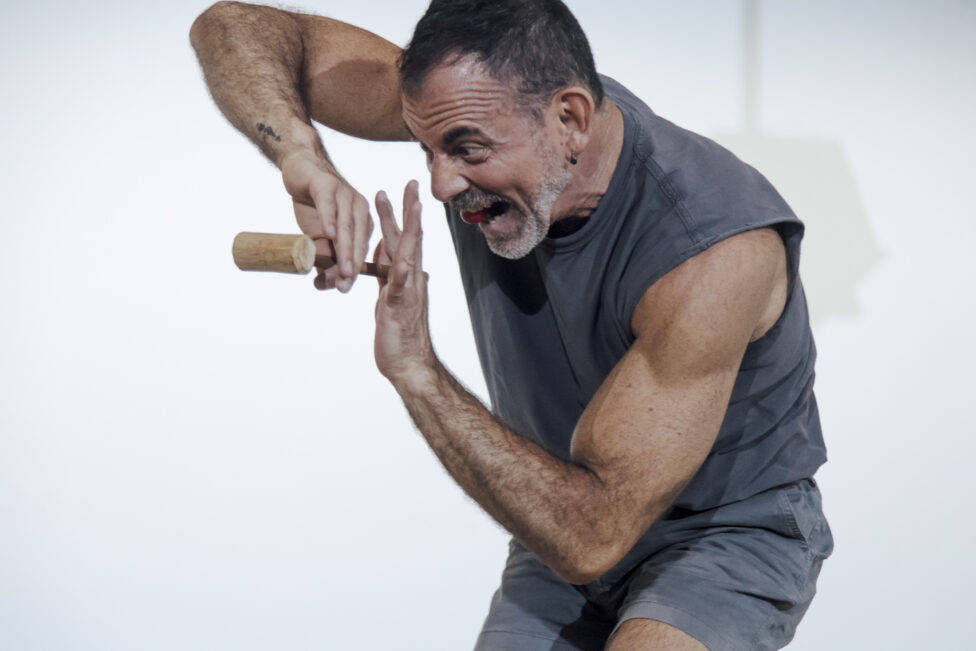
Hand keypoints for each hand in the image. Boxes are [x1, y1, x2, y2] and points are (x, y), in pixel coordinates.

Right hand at [280, 149, 371, 292]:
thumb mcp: (318, 235)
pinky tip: (328, 233)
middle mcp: (359, 208)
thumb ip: (324, 255)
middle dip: (351, 264)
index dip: (352, 270)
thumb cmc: (313, 205)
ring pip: (347, 225)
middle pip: (357, 240)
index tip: (343, 288)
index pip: (359, 250)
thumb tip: (323, 282)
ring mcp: (345, 195)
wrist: (299, 171)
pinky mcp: (327, 185)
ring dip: (345, 248)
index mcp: (362, 222)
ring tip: (342, 268)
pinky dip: (329, 219)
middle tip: (345, 284)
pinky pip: (330, 204)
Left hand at [372, 180, 435, 385]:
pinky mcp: (398, 306)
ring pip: (409, 253)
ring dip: (408, 228)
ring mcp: (408, 291)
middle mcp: (411, 279)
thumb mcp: (387, 297)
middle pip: (410, 238)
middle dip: (408, 210)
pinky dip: (400, 266)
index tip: (401, 191)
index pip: (404, 239)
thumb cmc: (399, 336)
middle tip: (410, 183)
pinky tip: (400, 252)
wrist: (410, 365)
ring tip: (411, 205)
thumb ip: (386, 274)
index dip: (402, 215)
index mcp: (406, 277)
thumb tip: (383, 252)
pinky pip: (399, 283)